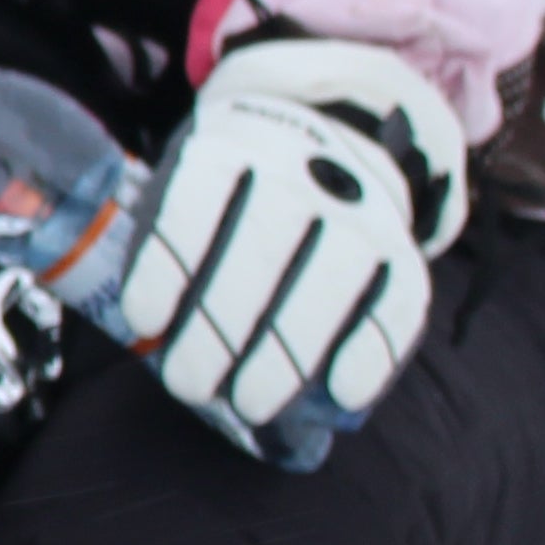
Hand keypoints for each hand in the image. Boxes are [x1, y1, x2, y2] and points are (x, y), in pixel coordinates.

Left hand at [121, 38, 471, 442]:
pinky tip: (341, 393)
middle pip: (263, 250)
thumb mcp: (183, 185)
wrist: (325, 139)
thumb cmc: (230, 193)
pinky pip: (398, 301)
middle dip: (220, 328)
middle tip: (188, 385)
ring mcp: (358, 210)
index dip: (169, 265)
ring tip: (249, 404)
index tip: (144, 324)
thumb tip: (142, 331)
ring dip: (289, 350)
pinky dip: (374, 350)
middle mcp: (300, 173)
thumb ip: (161, 241)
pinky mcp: (402, 251)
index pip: (196, 202)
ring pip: (333, 277)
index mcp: (231, 149)